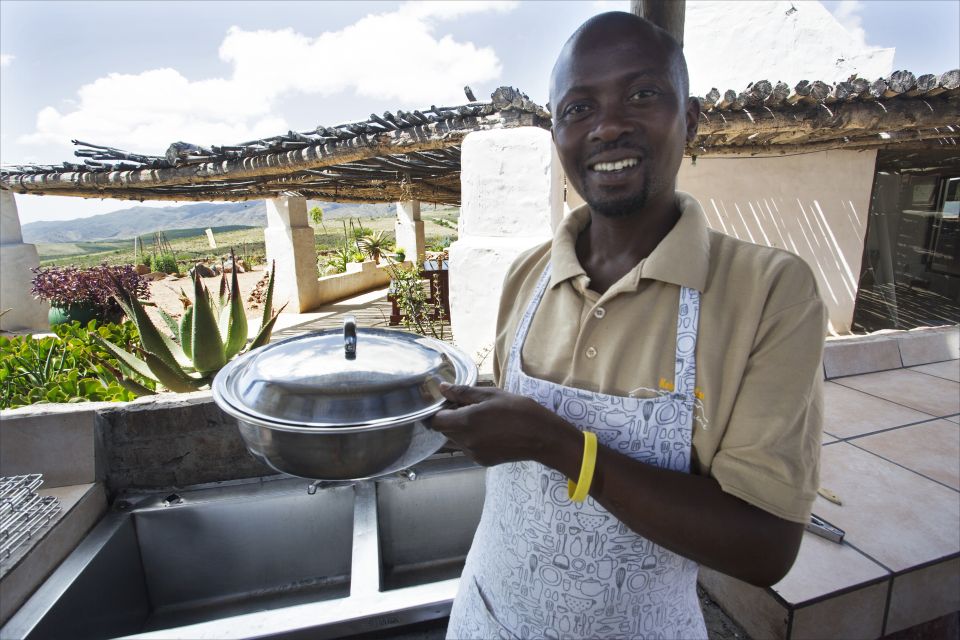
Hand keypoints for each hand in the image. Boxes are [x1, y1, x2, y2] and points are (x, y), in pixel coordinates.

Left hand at [430, 383, 578, 466]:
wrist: (542, 437)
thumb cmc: (519, 410)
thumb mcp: (491, 394)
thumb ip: (463, 392)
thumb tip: (442, 388)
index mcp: (466, 422)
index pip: (435, 421)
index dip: (439, 411)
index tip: (451, 403)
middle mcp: (466, 441)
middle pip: (445, 431)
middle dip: (451, 419)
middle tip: (470, 407)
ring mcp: (474, 454)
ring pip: (456, 441)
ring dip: (462, 430)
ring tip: (484, 420)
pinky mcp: (482, 461)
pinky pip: (468, 449)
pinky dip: (473, 440)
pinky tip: (491, 432)